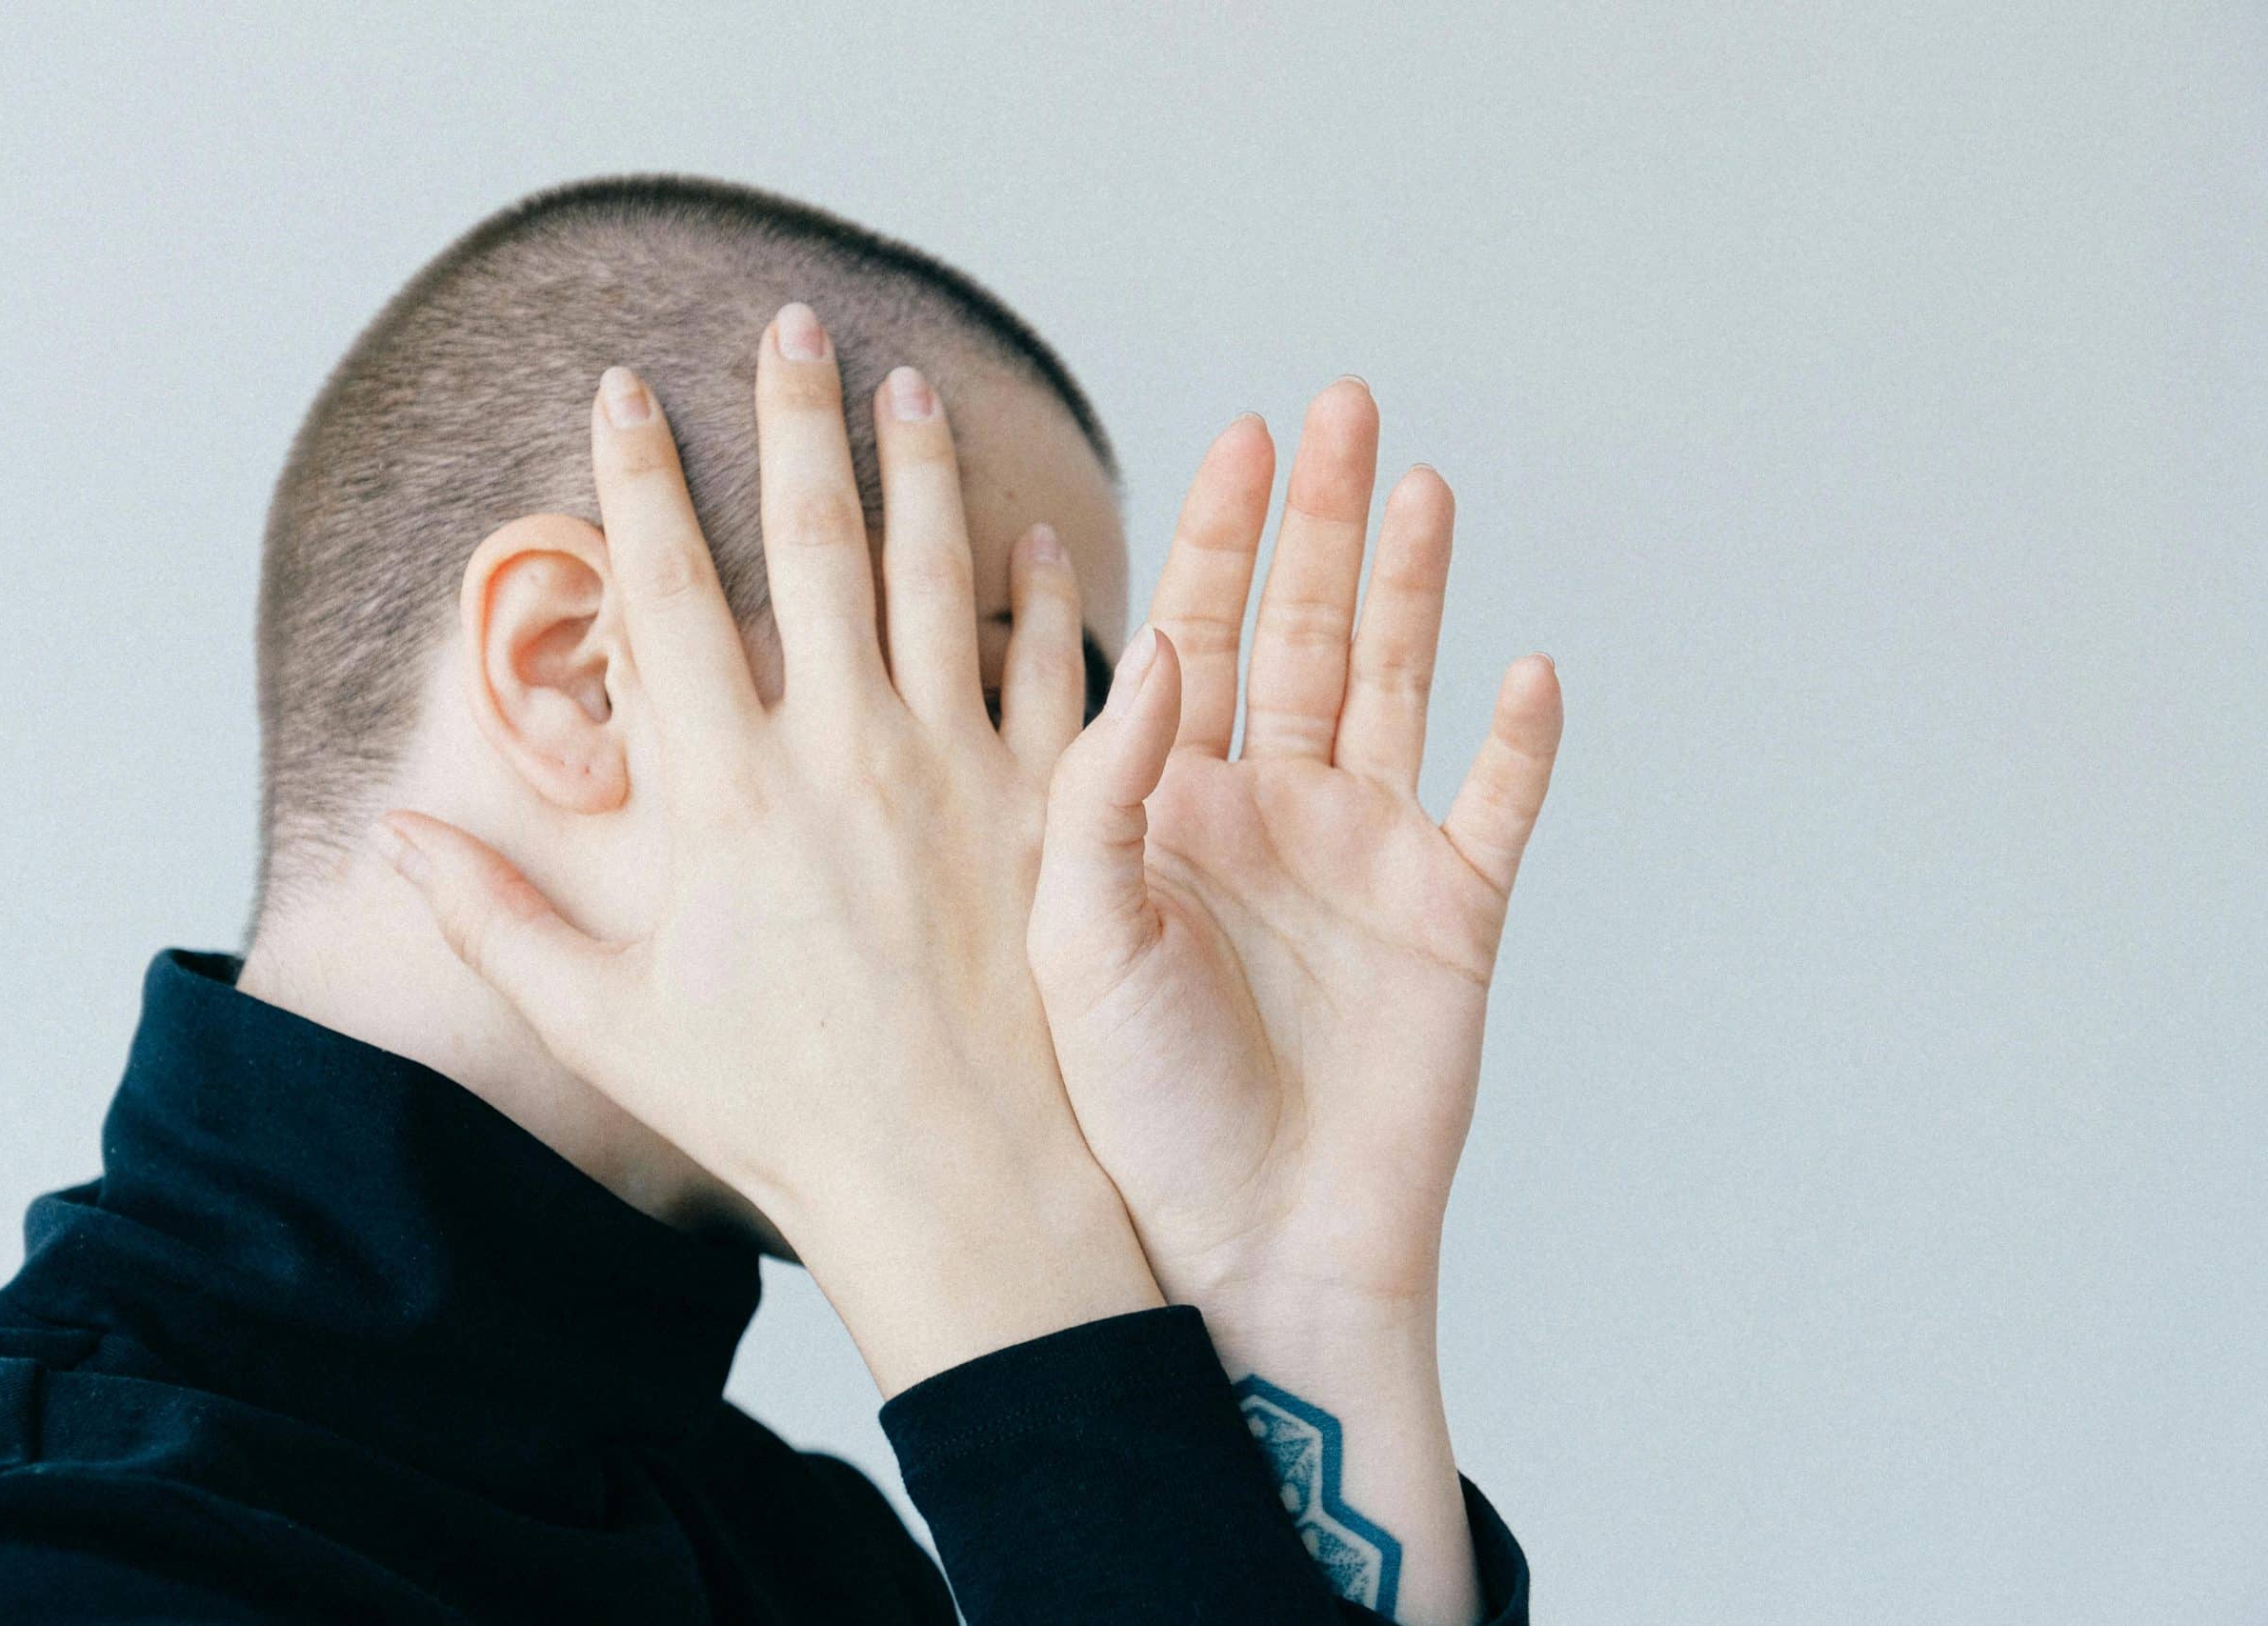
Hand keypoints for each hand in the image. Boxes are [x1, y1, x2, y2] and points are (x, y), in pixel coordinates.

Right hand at [377, 306, 1158, 1394]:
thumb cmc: (780, 1115)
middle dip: (792, 420)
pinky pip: (1054, 675)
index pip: (671, 591)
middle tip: (790, 324)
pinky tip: (1040, 539)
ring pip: (939, 580)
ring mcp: (959, 776)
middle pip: (813, 543)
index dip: (639, 479)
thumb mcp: (610, 1024)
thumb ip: (498, 919)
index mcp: (728, 794)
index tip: (623, 389)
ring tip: (909, 385)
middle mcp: (845, 756)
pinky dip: (1047, 599)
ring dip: (920, 472)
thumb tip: (401, 832)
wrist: (955, 1185)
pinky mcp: (1050, 814)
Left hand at [1027, 381, 1560, 1622]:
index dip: (1215, 533)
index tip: (1236, 433)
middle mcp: (1268, 811)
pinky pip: (1497, 808)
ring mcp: (1366, 858)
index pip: (1193, 631)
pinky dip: (1522, 744)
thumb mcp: (1080, 939)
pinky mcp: (1452, 918)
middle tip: (1338, 404)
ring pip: (1399, 688)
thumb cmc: (1135, 1112)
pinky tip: (1528, 671)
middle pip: (1303, 629)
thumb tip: (1159, 643)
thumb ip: (1108, 786)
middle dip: (1317, 520)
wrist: (1247, 1247)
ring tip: (1420, 483)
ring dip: (1414, 588)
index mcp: (1167, 805)